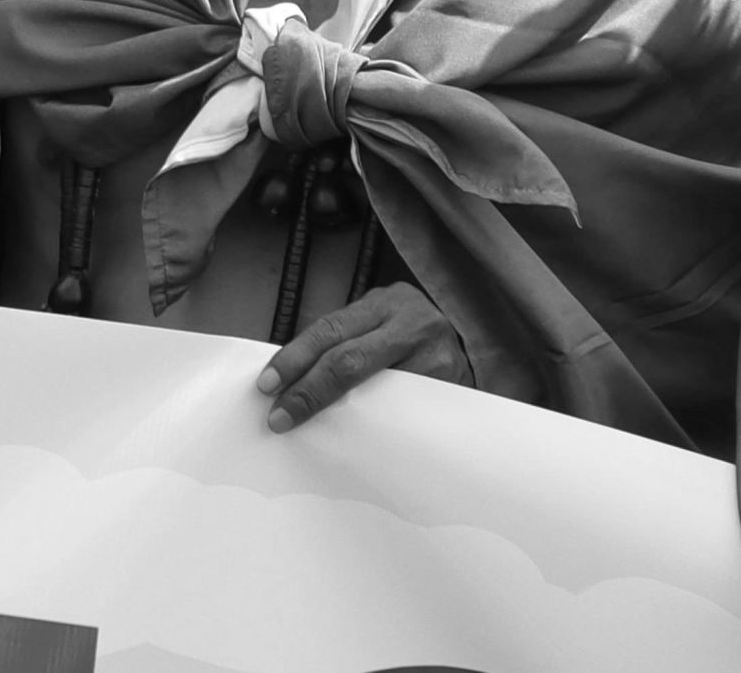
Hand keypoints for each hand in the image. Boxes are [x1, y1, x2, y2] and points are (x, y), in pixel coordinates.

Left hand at [258, 281, 470, 428]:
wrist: (474, 352)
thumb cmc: (413, 340)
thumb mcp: (381, 325)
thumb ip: (346, 342)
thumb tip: (290, 378)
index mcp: (386, 303)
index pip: (330, 330)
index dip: (295, 357)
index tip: (266, 384)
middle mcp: (413, 323)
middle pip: (348, 359)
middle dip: (307, 390)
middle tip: (279, 416)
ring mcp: (437, 357)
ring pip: (374, 390)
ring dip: (337, 413)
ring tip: (307, 429)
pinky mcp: (449, 389)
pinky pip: (401, 412)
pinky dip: (372, 425)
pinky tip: (351, 438)